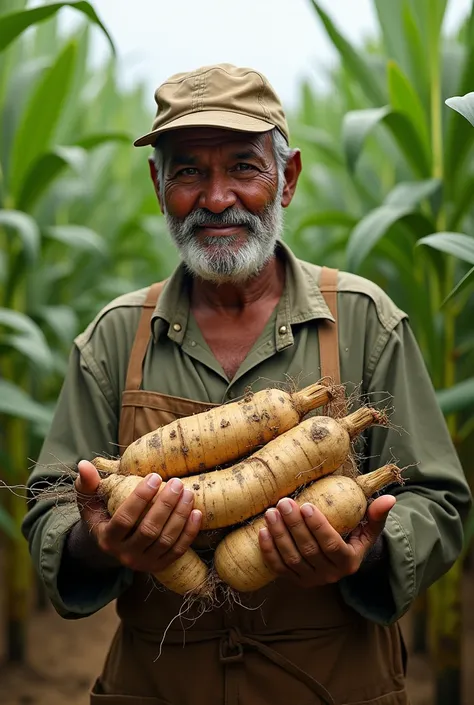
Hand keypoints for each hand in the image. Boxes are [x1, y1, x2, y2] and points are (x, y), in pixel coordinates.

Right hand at [74, 460, 201, 572]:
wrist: (110, 547)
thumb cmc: (101, 516)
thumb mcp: (89, 502)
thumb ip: (86, 484)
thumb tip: (84, 464)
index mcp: (107, 539)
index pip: (125, 519)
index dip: (141, 498)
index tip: (154, 476)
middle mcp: (125, 556)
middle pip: (149, 530)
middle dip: (166, 505)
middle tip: (177, 482)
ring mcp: (144, 564)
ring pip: (166, 540)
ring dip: (180, 516)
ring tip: (188, 492)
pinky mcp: (159, 567)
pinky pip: (178, 550)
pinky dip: (189, 532)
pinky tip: (196, 512)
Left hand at [258, 494, 395, 587]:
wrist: (342, 560)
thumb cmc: (355, 536)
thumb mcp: (369, 528)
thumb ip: (377, 514)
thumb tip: (390, 499)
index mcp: (349, 562)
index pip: (331, 545)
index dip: (317, 526)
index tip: (306, 505)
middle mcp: (330, 575)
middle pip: (308, 550)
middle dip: (294, 526)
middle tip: (284, 502)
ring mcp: (311, 580)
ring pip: (292, 559)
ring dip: (279, 536)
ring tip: (271, 513)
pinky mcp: (295, 581)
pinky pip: (279, 569)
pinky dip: (269, 551)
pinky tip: (261, 532)